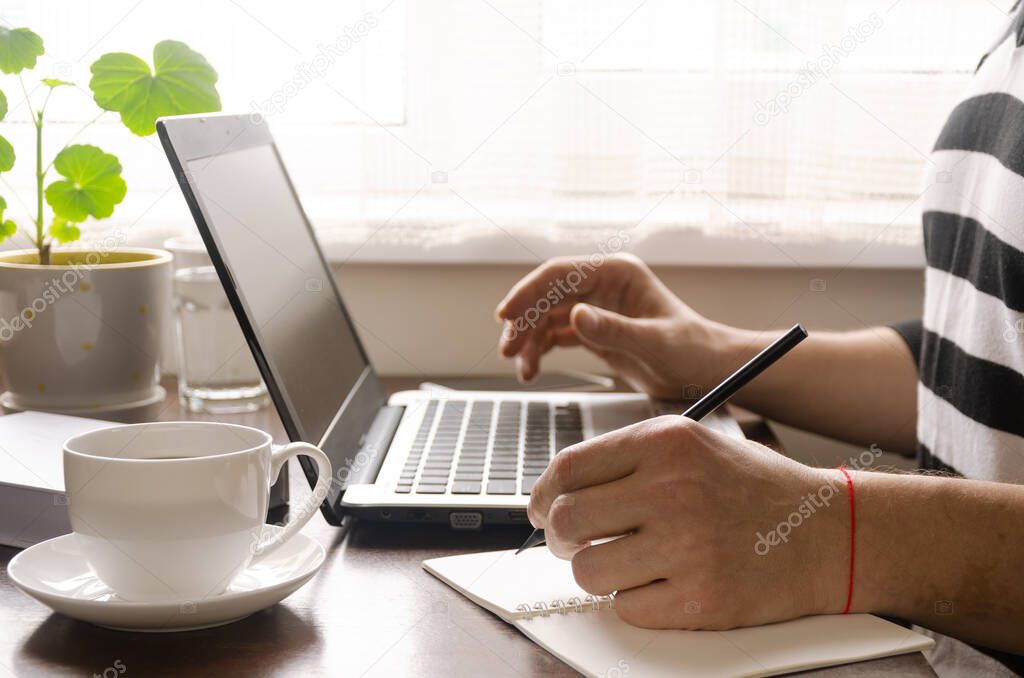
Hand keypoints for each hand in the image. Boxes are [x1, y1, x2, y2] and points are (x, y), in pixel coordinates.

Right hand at [495, 254, 727, 398]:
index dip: (528, 292)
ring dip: (530, 342)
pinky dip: (540, 350)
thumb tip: (574, 316)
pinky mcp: (595, 329)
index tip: (507, 314)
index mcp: (617, 274)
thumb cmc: (693, 351)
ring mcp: (597, 307)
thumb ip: (615, 330)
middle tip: (509, 351)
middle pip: (547, 296)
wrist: (709, 371)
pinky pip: (556, 334)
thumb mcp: (655, 343)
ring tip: (524, 371)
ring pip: (546, 317)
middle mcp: (603, 285)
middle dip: (524, 322)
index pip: (560, 274)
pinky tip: (532, 368)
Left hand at [527, 416, 847, 629]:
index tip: (541, 509)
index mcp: (667, 442)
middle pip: (567, 520)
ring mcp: (689, 545)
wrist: (830, 532)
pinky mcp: (703, 598)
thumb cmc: (753, 489)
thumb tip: (553, 493)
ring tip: (626, 563)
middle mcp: (674, 489)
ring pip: (588, 570)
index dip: (542, 495)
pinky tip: (666, 583)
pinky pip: (627, 608)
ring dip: (597, 572)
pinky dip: (637, 601)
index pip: (568, 469)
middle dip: (559, 538)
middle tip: (574, 543)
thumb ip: (626, 461)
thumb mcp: (693, 445)